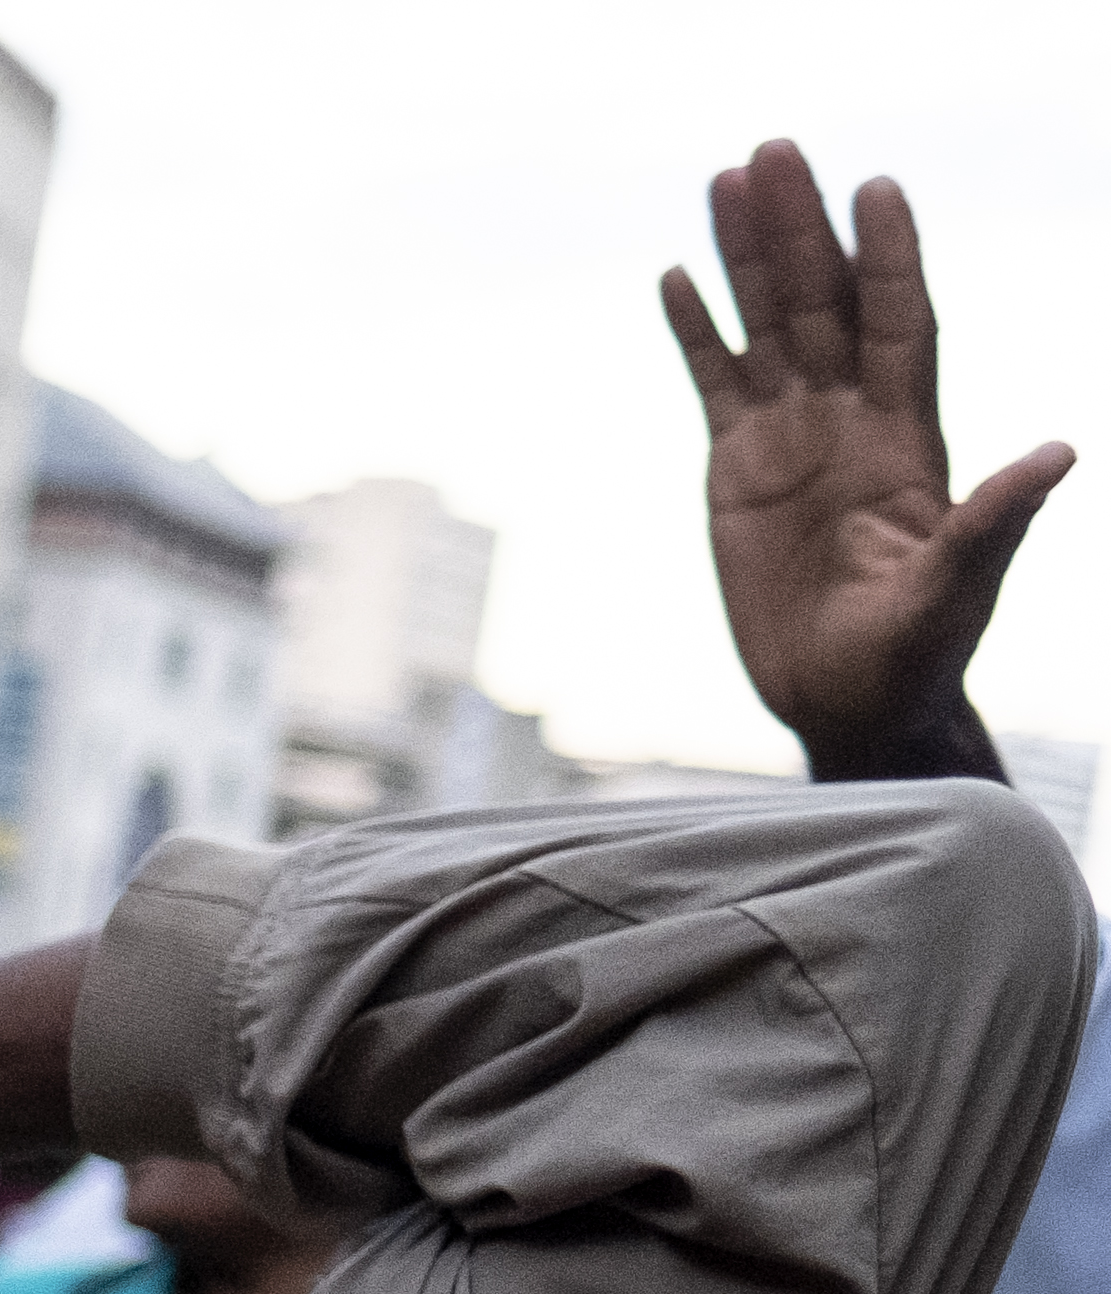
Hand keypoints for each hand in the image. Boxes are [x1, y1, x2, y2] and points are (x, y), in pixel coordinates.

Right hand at [660, 141, 1070, 781]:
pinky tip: (678, 277)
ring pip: (768, 325)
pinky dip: (697, 331)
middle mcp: (852, 418)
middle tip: (775, 150)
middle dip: (800, 228)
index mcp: (908, 437)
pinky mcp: (737, 470)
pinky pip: (716, 383)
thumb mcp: (961, 589)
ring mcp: (793, 438)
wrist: (850, 699)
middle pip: (825, 302)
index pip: (900, 323)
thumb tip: (1060, 454)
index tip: (874, 189)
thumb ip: (996, 520)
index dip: (888, 258)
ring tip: (724, 180)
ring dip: (746, 256)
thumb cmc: (918, 652)